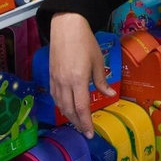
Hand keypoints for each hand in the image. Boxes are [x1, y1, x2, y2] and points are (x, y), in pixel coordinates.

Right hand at [48, 12, 114, 135]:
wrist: (66, 27)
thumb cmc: (85, 42)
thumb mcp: (98, 61)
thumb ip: (102, 80)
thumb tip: (109, 95)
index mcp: (78, 79)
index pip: (81, 107)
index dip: (85, 122)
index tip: (90, 133)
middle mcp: (64, 82)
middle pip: (69, 109)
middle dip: (78, 123)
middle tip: (85, 132)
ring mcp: (55, 79)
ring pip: (60, 104)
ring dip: (68, 116)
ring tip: (78, 123)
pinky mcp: (51, 75)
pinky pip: (55, 96)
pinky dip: (61, 106)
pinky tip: (67, 109)